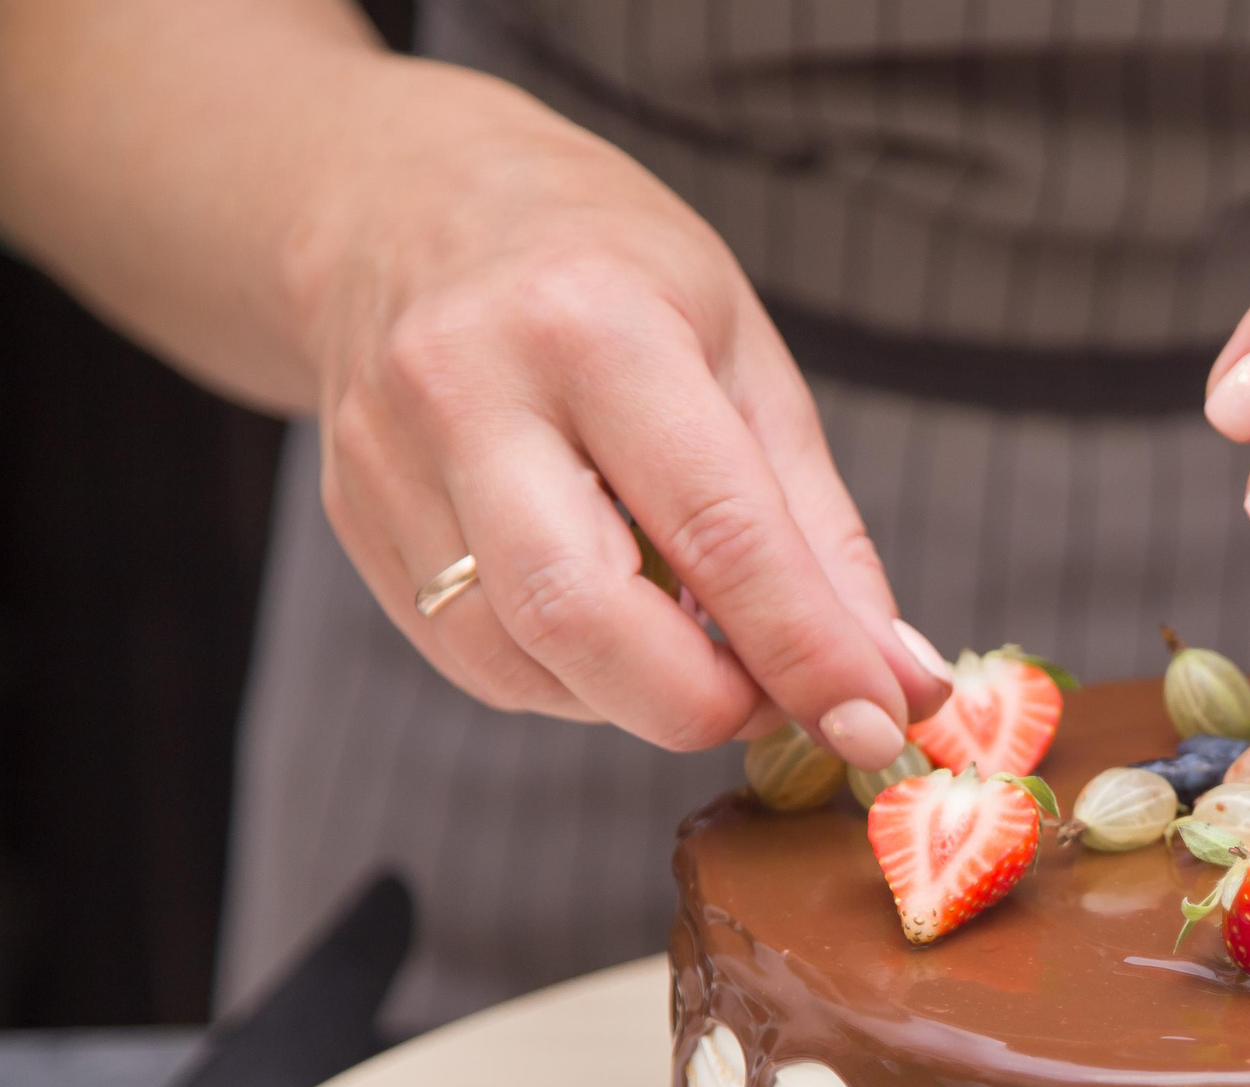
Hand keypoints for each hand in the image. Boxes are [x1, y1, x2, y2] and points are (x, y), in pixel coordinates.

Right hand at [291, 63, 949, 763]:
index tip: (879, 723)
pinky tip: (613, 620)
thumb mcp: (744, 357)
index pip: (718, 532)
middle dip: (704, 703)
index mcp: (592, 327)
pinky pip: (478, 658)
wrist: (402, 200)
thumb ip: (819, 532)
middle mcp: (469, 392)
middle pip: (583, 620)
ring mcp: (391, 463)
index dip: (808, 654)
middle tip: (777, 699)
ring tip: (699, 644)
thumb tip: (894, 679)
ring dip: (638, 698)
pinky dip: (572, 678)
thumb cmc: (603, 270)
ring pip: (521, 661)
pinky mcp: (356, 524)